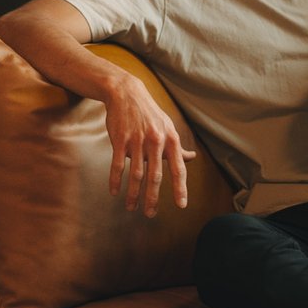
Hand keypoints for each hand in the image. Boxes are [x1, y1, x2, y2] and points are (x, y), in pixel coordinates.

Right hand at [103, 79, 195, 217]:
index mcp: (170, 139)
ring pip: (136, 174)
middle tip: (150, 214)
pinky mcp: (120, 140)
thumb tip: (192, 157)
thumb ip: (178, 146)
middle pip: (155, 176)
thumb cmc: (149, 113)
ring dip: (133, 194)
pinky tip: (114, 192)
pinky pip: (117, 165)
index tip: (181, 205)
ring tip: (132, 208)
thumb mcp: (167, 127)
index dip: (180, 188)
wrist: (126, 93)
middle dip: (153, 198)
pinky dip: (115, 180)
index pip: (178, 168)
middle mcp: (155, 141)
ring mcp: (136, 141)